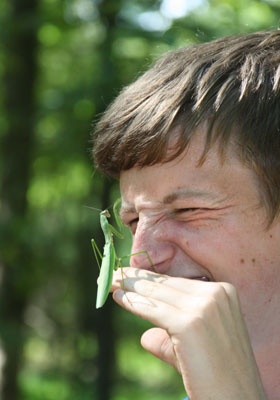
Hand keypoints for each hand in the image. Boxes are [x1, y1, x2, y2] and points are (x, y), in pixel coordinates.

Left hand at [112, 268, 265, 399]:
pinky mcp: (188, 323)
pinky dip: (133, 302)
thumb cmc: (219, 376)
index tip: (131, 274)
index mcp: (223, 292)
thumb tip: (147, 336)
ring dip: (131, 286)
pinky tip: (118, 296)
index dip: (151, 278)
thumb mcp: (198, 343)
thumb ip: (172, 335)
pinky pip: (152, 309)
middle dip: (137, 279)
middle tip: (115, 273)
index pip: (177, 283)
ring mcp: (204, 307)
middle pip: (166, 284)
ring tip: (111, 281)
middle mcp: (215, 294)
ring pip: (157, 293)